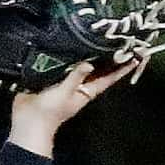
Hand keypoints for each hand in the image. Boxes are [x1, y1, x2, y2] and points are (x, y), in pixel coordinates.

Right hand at [7, 58, 141, 157]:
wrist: (29, 121)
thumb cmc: (49, 111)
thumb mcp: (64, 92)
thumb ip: (75, 77)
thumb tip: (89, 64)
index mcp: (86, 92)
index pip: (108, 79)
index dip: (121, 70)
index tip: (135, 59)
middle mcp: (80, 88)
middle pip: (99, 73)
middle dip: (110, 61)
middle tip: (122, 46)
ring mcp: (67, 85)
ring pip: (83, 69)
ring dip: (91, 58)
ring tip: (101, 43)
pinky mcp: (53, 81)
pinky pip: (66, 68)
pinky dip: (70, 59)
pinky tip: (70, 48)